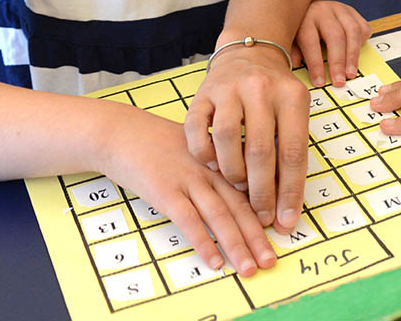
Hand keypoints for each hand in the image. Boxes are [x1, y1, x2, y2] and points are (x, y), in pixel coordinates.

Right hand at [103, 107, 276, 276]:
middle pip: (240, 205)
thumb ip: (216, 165)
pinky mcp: (165, 190)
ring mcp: (188, 178)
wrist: (121, 132)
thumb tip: (236, 192)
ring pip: (219, 215)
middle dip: (257, 237)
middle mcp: (209, 167)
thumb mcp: (195, 146)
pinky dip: (203, 242)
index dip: (265, 214)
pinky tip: (214, 261)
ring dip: (236, 245)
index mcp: (220, 157)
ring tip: (249, 268)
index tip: (279, 236)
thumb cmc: (156, 142)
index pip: (249, 188)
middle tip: (270, 261)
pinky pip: (188, 220)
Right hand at [184, 44, 309, 234]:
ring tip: (238, 187)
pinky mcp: (201, 94)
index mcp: (291, 96)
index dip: (289, 191)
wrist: (246, 53)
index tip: (285, 221)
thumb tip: (287, 208)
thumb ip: (290, 153)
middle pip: (261, 150)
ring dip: (233, 172)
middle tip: (261, 218)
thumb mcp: (292, 113)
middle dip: (262, 192)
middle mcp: (260, 89)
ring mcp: (228, 88)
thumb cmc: (273, 96)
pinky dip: (203, 153)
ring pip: (228, 139)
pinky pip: (197, 130)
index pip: (294, 152)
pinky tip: (211, 166)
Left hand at [292, 0, 371, 87]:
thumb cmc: (300, 26)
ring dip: (353, 56)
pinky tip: (356, 57)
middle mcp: (324, 11)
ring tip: (350, 74)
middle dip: (338, 62)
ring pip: (353, 32)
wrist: (310, 6)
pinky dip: (361, 44)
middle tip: (339, 81)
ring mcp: (340, 10)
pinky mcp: (353, 12)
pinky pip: (362, 28)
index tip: (319, 82)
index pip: (310, 42)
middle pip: (335, 37)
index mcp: (305, 18)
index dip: (315, 64)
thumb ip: (294, 50)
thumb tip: (295, 65)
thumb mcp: (292, 37)